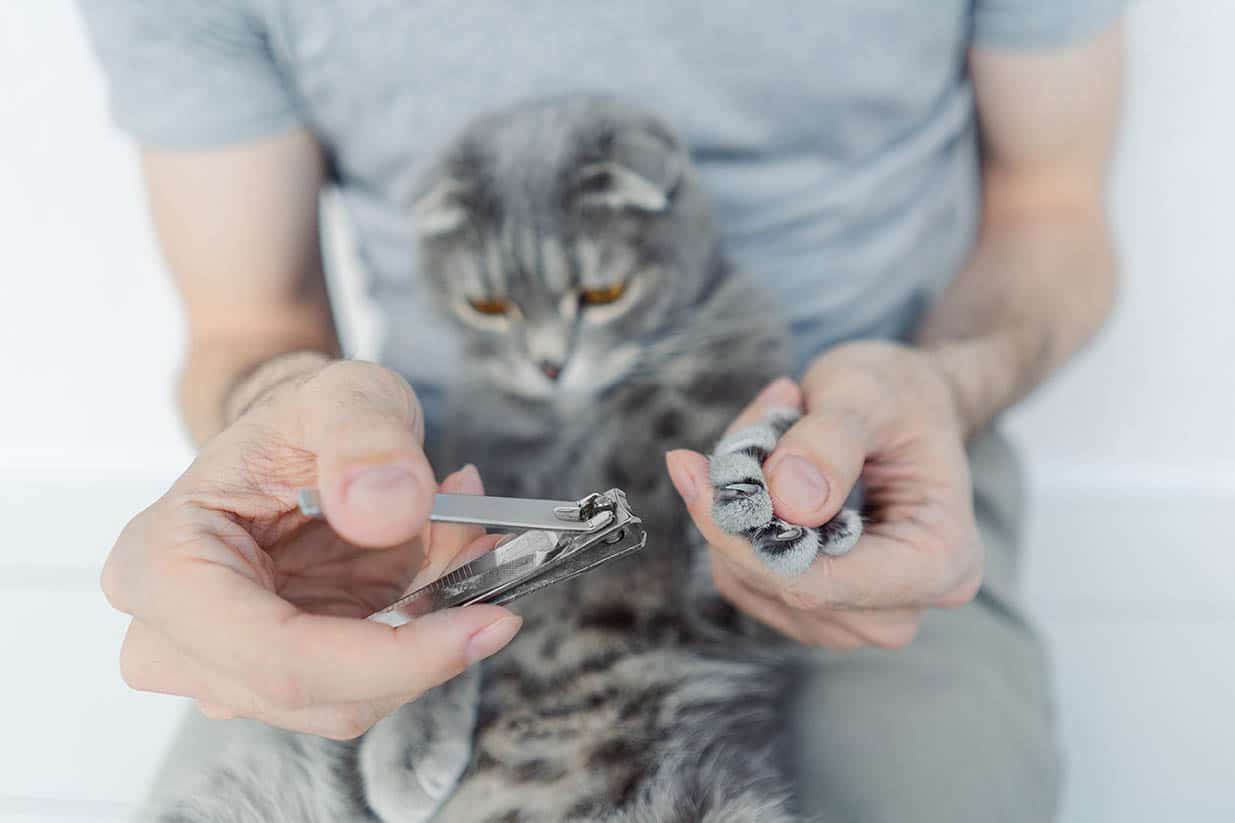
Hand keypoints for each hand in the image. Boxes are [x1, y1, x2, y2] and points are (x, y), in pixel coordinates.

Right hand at [102, 359, 521, 737]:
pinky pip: (367, 683)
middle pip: (319, 694)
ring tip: (454, 534)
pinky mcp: (279, 680)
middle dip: (422, 637)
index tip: (487, 622)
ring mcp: (225, 670)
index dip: (391, 658)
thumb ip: (365, 439)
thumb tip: (385, 508)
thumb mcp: (345, 395)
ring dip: (424, 630)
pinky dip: (419, 633)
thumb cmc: (297, 420)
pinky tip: (438, 563)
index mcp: (162, 565)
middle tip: (487, 554)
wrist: (289, 440)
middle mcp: (174, 638)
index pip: (278, 656)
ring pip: (353, 698)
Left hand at [666, 341, 983, 649]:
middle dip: (742, 510)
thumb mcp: (868, 393)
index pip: (827, 582)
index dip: (748, 537)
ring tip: (773, 434)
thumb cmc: (897, 396)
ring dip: (736, 509)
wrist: (904, 407)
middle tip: (754, 425)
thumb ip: (830, 441)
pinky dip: (734, 520)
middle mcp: (901, 608)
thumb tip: (788, 501)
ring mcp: (854, 618)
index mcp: (942, 562)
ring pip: (750, 581)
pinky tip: (764, 470)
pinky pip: (740, 575)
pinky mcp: (810, 608)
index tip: (691, 469)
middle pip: (785, 586)